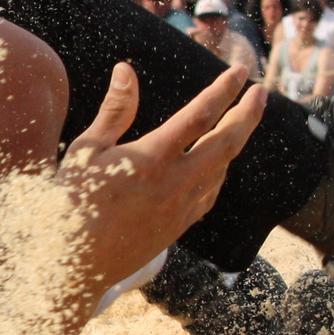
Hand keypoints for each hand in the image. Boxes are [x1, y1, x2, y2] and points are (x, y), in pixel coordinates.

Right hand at [58, 64, 265, 293]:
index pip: (200, 116)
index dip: (223, 91)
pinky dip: (221, 171)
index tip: (239, 72)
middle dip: (248, 114)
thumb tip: (126, 70)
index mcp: (151, 159)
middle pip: (227, 142)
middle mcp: (175, 183)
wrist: (75, 264)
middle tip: (261, 93)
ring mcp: (181, 207)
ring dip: (237, 141)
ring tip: (241, 121)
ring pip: (223, 168)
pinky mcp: (179, 226)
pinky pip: (211, 192)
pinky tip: (219, 164)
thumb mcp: (86, 150)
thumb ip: (114, 111)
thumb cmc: (71, 202)